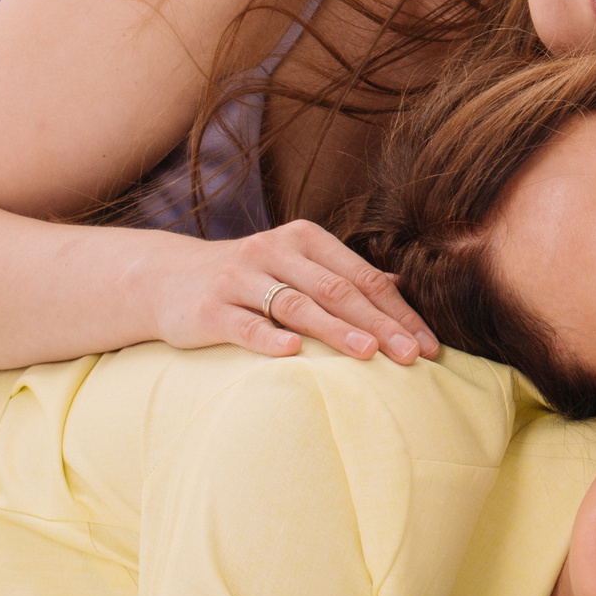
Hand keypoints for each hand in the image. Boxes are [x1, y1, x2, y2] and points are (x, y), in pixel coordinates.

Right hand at [147, 219, 439, 363]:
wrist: (167, 279)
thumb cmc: (249, 278)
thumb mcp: (296, 265)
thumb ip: (344, 274)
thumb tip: (401, 285)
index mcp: (304, 239)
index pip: (362, 277)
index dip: (398, 311)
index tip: (428, 345)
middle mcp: (274, 251)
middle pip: (337, 290)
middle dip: (379, 324)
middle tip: (411, 356)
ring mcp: (240, 278)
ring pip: (297, 304)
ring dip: (336, 330)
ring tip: (369, 354)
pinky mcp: (209, 308)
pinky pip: (244, 324)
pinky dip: (270, 338)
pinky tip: (294, 354)